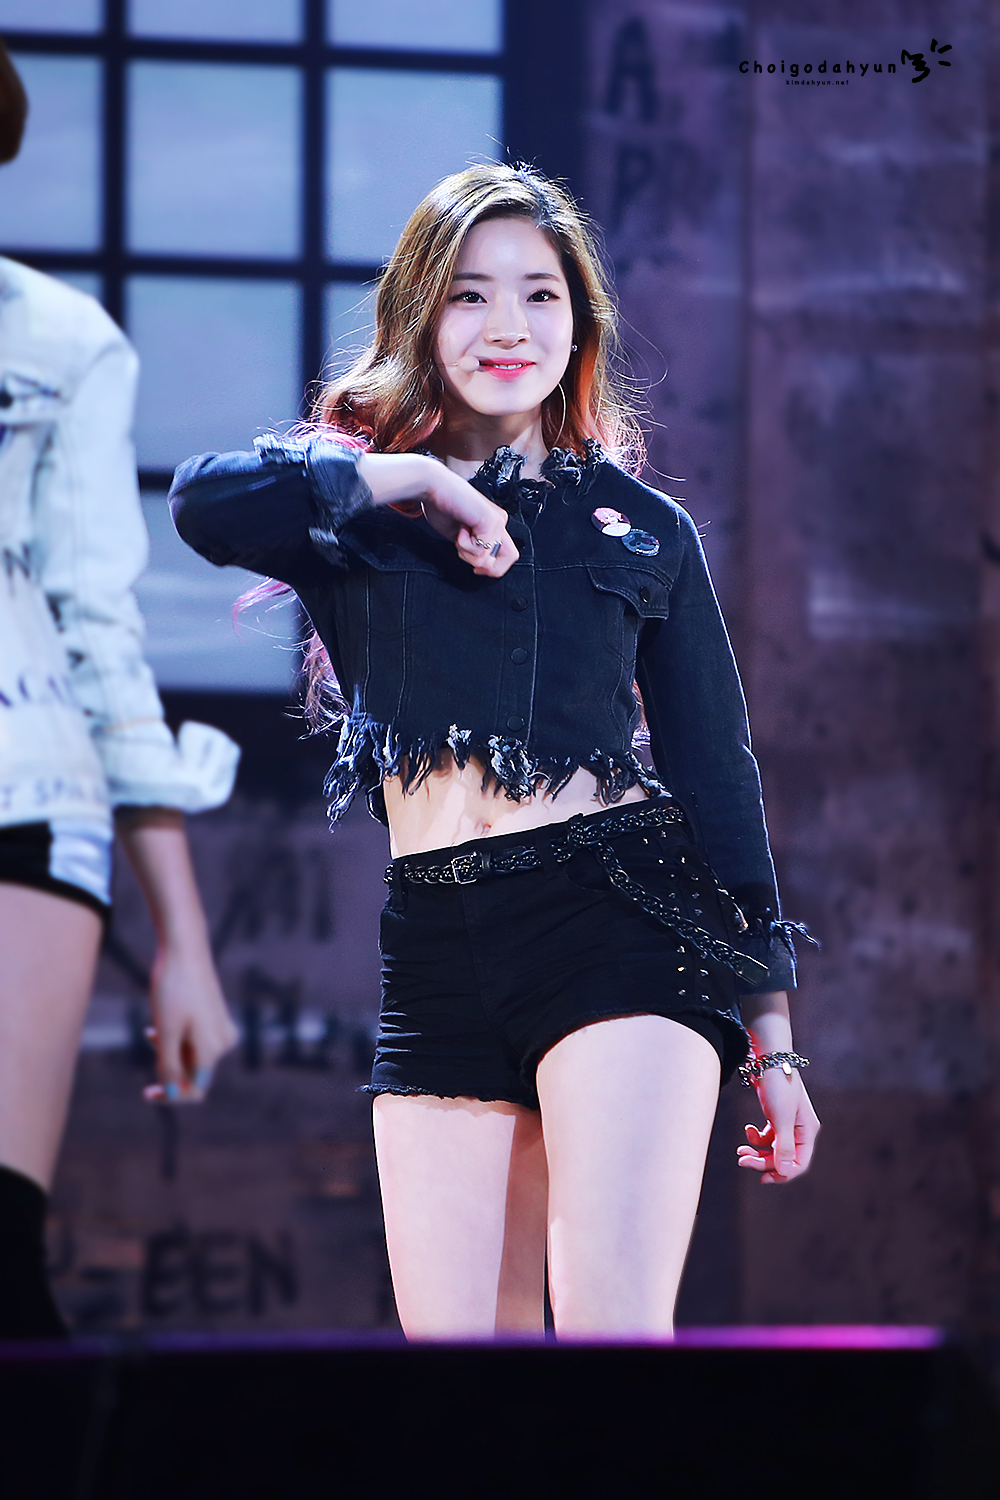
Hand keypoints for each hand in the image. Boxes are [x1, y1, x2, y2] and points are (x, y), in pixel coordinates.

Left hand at [142, 942, 237, 1104]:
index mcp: (213, 1049)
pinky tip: (159, 1024)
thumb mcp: (165, 1031)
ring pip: (192, 1056)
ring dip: (169, 1052)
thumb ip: (170, 1065)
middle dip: (168, 1067)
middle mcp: (223, 1042)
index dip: (171, 1096)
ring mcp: (221, 1029)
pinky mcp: (215, 1017)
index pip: (195, 1091)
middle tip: (149, 1039)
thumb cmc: (172, 990)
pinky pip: (195, 1041)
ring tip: (152, 1029)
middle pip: (193, 1073)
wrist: (184, 949)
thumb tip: (173, 1093)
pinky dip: (176, 1039)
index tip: (146, 1092)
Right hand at [357, 453, 517, 577]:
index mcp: (494, 524)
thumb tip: (481, 567)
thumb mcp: (462, 536)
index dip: (493, 568)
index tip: (475, 569)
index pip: (508, 555)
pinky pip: (479, 551)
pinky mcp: (490, 521)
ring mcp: (497, 521)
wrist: (432, 486)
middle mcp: (500, 521)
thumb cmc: (441, 506)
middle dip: (485, 565)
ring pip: (487, 558)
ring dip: (466, 552)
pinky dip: (463, 544)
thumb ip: (474, 549)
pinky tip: (460, 527)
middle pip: (510, 558)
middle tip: (466, 552)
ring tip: (460, 532)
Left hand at [736, 1069, 819, 1183]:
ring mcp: (787, 1124)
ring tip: (740, 1150)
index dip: (782, 1173)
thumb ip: (783, 1145)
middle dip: (762, 1162)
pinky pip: (766, 1137)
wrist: (767, 1059)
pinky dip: (755, 1137)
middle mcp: (799, 1130)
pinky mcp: (775, 1117)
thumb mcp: (780, 1118)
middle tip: (741, 1160)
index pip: (798, 1163)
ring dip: (756, 1152)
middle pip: (782, 1158)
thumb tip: (783, 1171)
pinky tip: (748, 1129)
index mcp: (807, 1131)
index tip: (763, 1178)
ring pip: (772, 1149)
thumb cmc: (777, 1086)